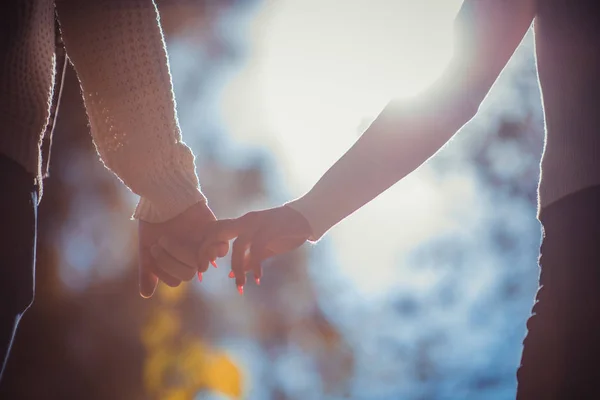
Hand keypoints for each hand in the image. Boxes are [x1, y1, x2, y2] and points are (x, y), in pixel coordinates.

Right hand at [138, 202, 227, 297]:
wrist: (164, 195)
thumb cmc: (153, 222)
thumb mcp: (145, 248)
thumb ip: (146, 271)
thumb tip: (146, 295)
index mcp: (176, 264)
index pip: (175, 280)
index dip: (164, 269)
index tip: (152, 249)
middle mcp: (190, 258)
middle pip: (189, 273)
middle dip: (172, 259)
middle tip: (161, 241)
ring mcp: (203, 246)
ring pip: (204, 263)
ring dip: (193, 256)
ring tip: (177, 243)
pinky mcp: (215, 232)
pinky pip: (223, 246)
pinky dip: (217, 248)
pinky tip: (206, 242)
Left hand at [198, 205, 312, 293]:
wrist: (306, 218)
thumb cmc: (285, 232)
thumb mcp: (263, 248)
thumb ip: (248, 260)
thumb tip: (230, 274)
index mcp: (242, 224)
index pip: (214, 232)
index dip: (204, 249)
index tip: (204, 269)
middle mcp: (246, 221)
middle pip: (217, 233)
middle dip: (206, 252)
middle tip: (203, 273)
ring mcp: (258, 223)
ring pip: (238, 246)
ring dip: (236, 267)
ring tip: (240, 285)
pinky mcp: (271, 228)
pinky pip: (257, 248)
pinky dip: (256, 264)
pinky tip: (259, 277)